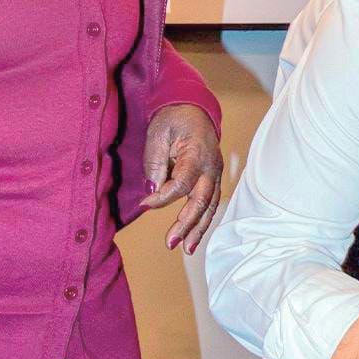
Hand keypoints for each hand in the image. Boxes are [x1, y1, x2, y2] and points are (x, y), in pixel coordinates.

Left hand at [138, 104, 222, 254]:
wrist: (194, 109)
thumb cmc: (173, 119)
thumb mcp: (158, 133)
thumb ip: (155, 163)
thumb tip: (153, 192)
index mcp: (196, 152)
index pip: (181, 183)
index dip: (162, 197)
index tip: (144, 203)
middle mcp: (211, 165)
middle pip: (200, 200)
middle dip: (186, 224)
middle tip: (170, 243)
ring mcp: (215, 172)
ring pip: (209, 205)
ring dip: (198, 228)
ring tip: (187, 250)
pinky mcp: (213, 178)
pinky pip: (211, 202)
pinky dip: (203, 221)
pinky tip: (194, 238)